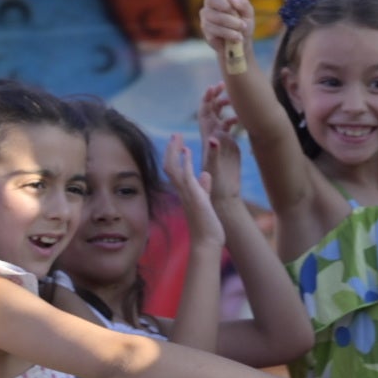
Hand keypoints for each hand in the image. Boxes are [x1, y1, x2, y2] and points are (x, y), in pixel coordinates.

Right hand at [163, 134, 223, 250]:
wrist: (207, 242)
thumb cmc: (207, 226)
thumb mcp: (205, 202)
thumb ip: (204, 188)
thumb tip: (205, 175)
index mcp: (185, 192)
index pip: (174, 170)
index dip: (174, 155)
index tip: (177, 142)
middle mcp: (182, 192)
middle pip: (169, 166)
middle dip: (171, 149)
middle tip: (175, 134)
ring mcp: (186, 194)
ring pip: (173, 169)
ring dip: (175, 151)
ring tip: (177, 137)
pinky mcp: (195, 197)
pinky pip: (187, 177)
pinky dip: (186, 163)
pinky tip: (188, 151)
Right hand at [198, 0, 254, 58]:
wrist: (241, 46)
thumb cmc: (244, 25)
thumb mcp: (248, 13)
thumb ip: (243, 4)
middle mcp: (210, 4)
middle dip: (224, 5)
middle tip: (235, 12)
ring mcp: (206, 17)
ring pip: (213, 16)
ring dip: (230, 22)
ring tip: (242, 28)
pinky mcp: (206, 31)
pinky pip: (214, 29)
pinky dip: (228, 33)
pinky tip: (237, 37)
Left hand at [199, 84, 242, 203]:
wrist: (222, 193)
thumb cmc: (216, 182)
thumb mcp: (214, 166)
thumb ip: (214, 152)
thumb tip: (214, 138)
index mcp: (207, 137)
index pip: (204, 112)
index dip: (207, 98)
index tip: (214, 87)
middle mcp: (212, 135)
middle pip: (211, 110)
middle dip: (216, 96)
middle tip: (225, 84)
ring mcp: (220, 139)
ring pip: (220, 116)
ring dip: (225, 105)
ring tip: (234, 100)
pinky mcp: (228, 145)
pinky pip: (229, 126)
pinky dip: (234, 118)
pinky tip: (242, 117)